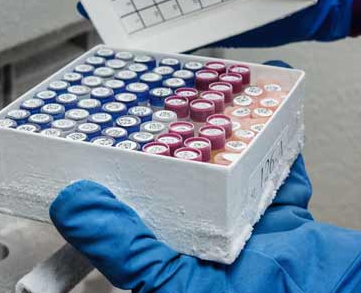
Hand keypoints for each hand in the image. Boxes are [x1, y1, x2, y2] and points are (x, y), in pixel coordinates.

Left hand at [49, 63, 360, 292]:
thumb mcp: (177, 286)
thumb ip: (128, 248)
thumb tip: (75, 204)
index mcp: (168, 263)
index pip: (123, 217)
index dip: (100, 180)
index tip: (83, 139)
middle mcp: (202, 239)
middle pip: (169, 180)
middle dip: (156, 139)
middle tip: (140, 99)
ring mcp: (244, 220)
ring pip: (218, 161)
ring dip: (209, 126)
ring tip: (194, 88)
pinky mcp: (285, 209)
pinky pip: (275, 159)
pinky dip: (273, 126)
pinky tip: (266, 93)